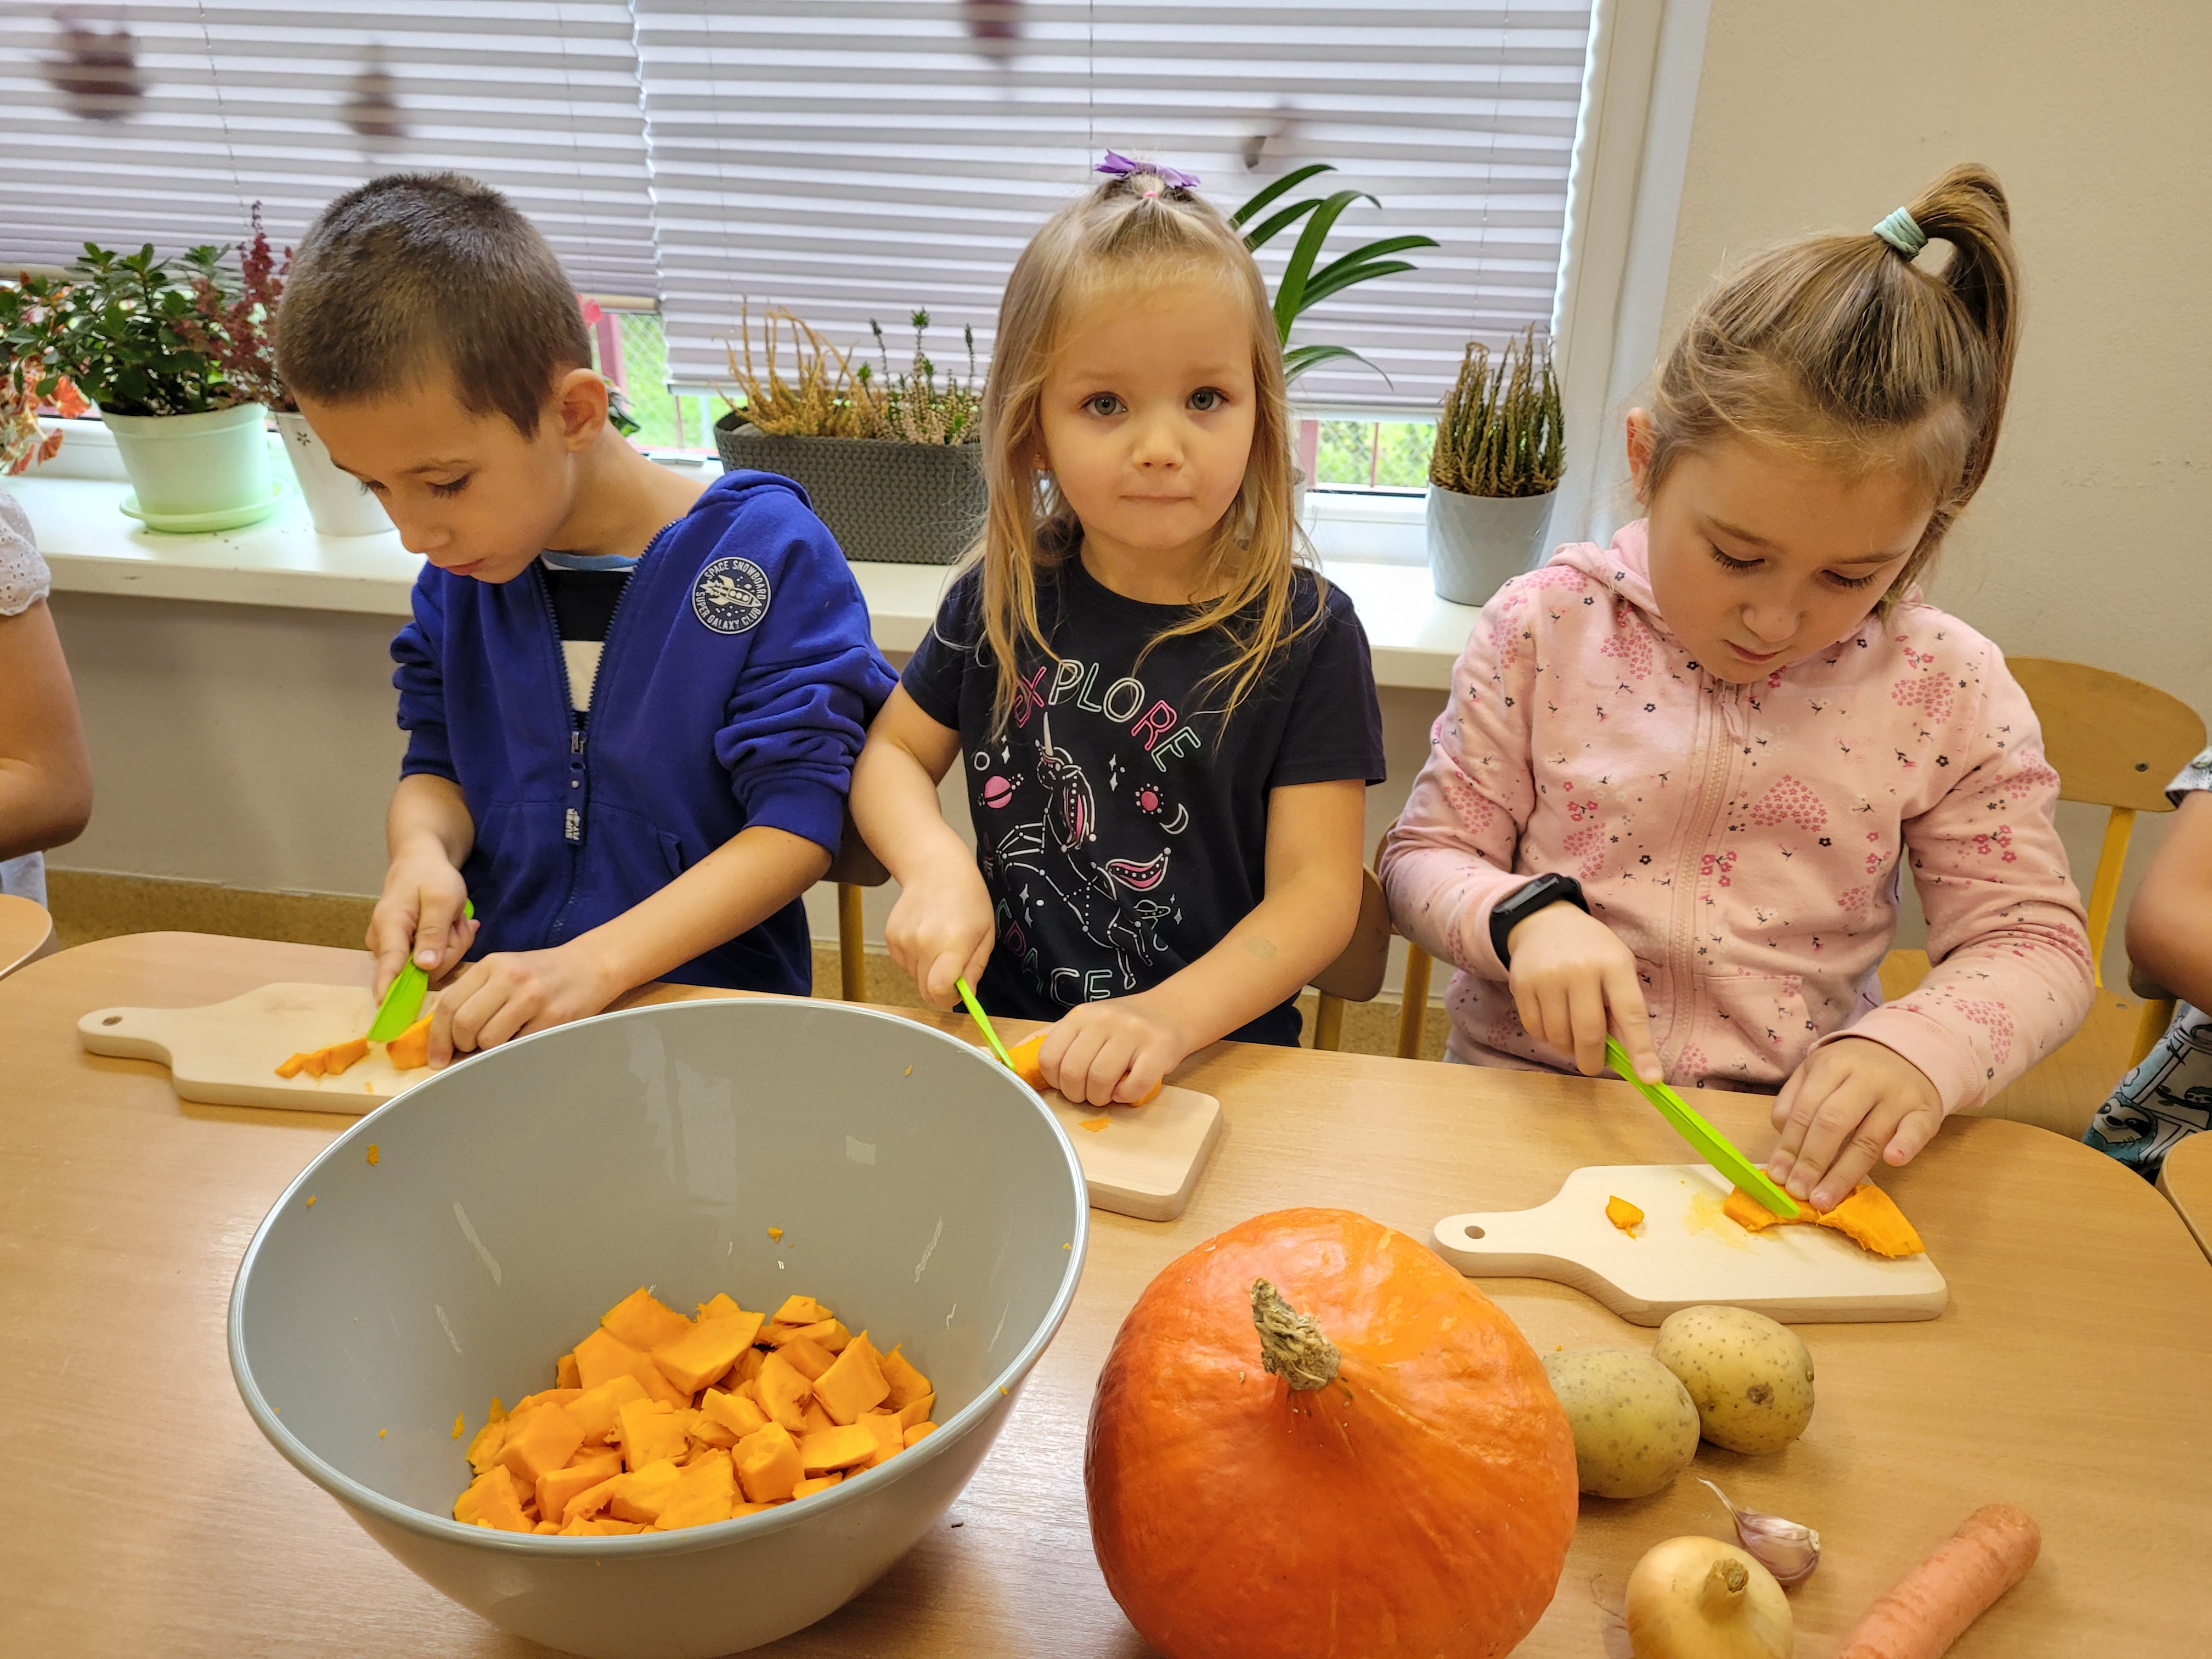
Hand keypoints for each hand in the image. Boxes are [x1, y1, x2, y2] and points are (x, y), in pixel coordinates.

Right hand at [368, 850, 477, 999]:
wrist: (421, 864)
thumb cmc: (431, 878)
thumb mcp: (442, 900)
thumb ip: (433, 933)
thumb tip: (424, 968)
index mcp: (390, 926)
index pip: (389, 965)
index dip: (389, 990)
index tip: (388, 1011)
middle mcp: (384, 942)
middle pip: (422, 970)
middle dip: (449, 950)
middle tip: (457, 923)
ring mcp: (394, 949)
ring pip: (431, 966)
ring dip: (451, 945)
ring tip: (452, 920)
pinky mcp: (405, 952)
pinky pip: (433, 961)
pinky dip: (447, 945)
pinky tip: (450, 926)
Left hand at [428, 942, 623, 1064]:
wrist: (590, 966)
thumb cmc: (541, 973)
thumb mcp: (504, 969)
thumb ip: (474, 993)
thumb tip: (443, 1033)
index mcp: (492, 964)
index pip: (449, 1003)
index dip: (437, 1036)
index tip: (437, 1056)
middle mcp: (510, 977)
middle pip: (465, 1023)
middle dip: (461, 1045)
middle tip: (469, 1050)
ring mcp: (533, 998)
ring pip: (489, 1040)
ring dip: (487, 1051)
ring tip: (498, 1043)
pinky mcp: (553, 1018)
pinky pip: (518, 1047)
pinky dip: (511, 1052)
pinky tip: (518, 1042)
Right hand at [882, 857, 995, 1008]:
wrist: (937, 869)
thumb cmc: (967, 898)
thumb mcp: (985, 934)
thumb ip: (974, 969)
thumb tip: (966, 995)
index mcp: (952, 943)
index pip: (939, 991)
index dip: (949, 999)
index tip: (957, 991)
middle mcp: (924, 943)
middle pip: (926, 991)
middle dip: (940, 987)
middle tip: (953, 965)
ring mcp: (904, 940)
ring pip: (915, 978)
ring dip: (928, 971)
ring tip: (939, 943)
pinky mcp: (891, 937)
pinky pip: (904, 964)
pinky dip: (915, 959)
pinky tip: (926, 937)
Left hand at [1037, 994, 1189, 1107]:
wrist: (1171, 1012)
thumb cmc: (1121, 1025)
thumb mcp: (1084, 1023)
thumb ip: (1052, 1038)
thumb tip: (1011, 1059)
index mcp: (1079, 1015)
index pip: (1049, 1056)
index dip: (1055, 1080)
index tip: (1068, 1083)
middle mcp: (1104, 1020)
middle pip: (1073, 1071)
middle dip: (1078, 1094)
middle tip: (1089, 1092)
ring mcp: (1132, 1033)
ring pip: (1101, 1080)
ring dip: (1101, 1097)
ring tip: (1108, 1092)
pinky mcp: (1158, 1049)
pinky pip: (1134, 1086)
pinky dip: (1126, 1096)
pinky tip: (1126, 1089)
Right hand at [1503, 900, 1662, 1081]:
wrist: (1544, 922)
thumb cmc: (1591, 950)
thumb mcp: (1617, 967)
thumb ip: (1623, 1008)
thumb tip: (1627, 1056)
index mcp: (1613, 964)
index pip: (1631, 1013)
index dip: (1641, 1049)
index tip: (1650, 1078)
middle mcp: (1580, 970)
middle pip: (1588, 1033)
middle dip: (1592, 1060)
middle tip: (1592, 1066)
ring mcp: (1547, 977)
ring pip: (1558, 1036)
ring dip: (1566, 1047)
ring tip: (1570, 1033)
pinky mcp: (1521, 984)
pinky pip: (1535, 1028)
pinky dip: (1546, 1036)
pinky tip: (1552, 1020)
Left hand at [1766, 1036, 1941, 1209]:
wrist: (1909, 1050)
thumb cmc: (1853, 1069)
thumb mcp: (1817, 1070)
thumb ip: (1794, 1099)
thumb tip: (1781, 1135)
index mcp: (1832, 1066)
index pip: (1805, 1110)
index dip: (1789, 1145)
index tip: (1778, 1176)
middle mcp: (1866, 1079)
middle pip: (1833, 1123)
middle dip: (1812, 1161)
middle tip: (1798, 1192)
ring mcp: (1898, 1095)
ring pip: (1869, 1137)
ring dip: (1844, 1172)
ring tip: (1824, 1199)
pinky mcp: (1925, 1110)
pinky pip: (1916, 1129)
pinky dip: (1906, 1145)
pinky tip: (1893, 1161)